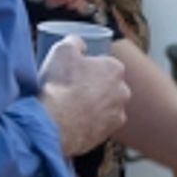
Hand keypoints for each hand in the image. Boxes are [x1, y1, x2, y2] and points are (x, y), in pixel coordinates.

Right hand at [39, 35, 130, 154]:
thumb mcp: (62, 50)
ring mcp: (118, 114)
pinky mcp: (109, 134)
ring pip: (105, 106)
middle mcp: (123, 91)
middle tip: (72, 90)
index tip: (74, 73)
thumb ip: (74, 42)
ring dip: (92, 106)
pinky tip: (74, 122)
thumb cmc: (60, 85)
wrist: (53, 123)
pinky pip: (99, 124)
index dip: (87, 68)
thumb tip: (78, 43)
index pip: (104, 64)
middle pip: (107, 86)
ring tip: (71, 108)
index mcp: (115, 68)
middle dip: (93, 87)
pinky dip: (89, 123)